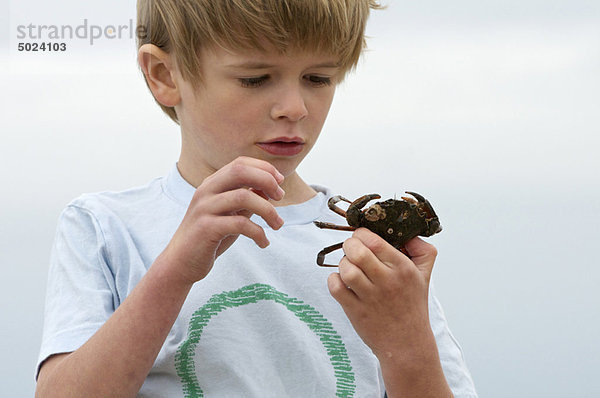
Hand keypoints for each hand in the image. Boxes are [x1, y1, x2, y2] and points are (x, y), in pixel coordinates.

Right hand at [159, 156, 284, 284]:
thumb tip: (270, 190)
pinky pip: (240, 224)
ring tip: (278, 225)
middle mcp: (206, 191)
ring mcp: (204, 208)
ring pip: (244, 196)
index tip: (280, 183)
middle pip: (240, 171)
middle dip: (267, 180)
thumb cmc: (210, 236)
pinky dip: (258, 233)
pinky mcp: (206, 228)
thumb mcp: (231, 214)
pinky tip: (264, 243)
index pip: (240, 163)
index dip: (264, 168)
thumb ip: (247, 200)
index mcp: (212, 184)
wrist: (181, 262)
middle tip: (280, 197)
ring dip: (268, 210)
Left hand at [327, 228, 437, 358]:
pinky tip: (342, 282)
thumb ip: (422, 250)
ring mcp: (370, 297)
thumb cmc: (412, 306)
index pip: (375, 240)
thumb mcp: (424, 275)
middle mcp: (387, 281)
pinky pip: (335, 287)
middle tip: (352, 251)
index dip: (361, 234)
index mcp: (403, 268)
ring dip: (342, 264)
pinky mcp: (355, 311)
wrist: (407, 344)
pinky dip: (334, 280)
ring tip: (349, 268)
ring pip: (345, 268)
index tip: (362, 239)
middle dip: (349, 246)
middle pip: (357, 251)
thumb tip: (409, 232)